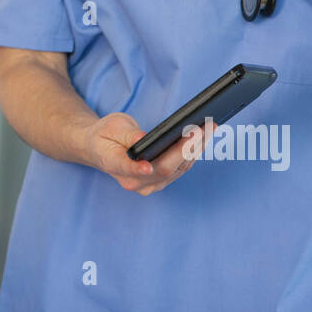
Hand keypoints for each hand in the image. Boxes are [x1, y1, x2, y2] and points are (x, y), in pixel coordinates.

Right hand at [80, 112, 215, 194]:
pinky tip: (203, 137)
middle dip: (188, 147)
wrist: (101, 149)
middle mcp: (134, 182)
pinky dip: (193, 152)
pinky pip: (181, 168)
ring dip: (197, 148)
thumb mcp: (111, 127)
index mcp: (116, 166)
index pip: (130, 169)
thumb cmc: (105, 135)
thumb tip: (142, 139)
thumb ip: (127, 135)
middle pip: (165, 168)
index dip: (139, 169)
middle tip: (205, 127)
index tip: (147, 165)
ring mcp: (149, 185)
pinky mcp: (161, 182)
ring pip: (178, 169)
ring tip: (210, 127)